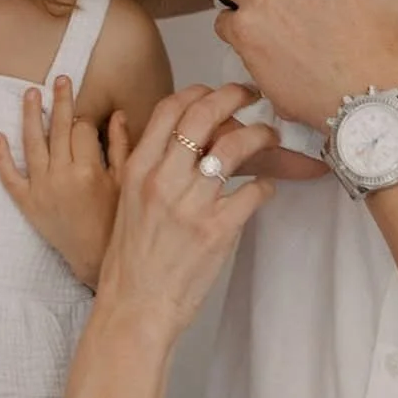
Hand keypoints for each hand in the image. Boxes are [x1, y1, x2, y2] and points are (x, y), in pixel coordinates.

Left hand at [0, 75, 128, 286]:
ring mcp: (41, 190)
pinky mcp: (26, 204)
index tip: (88, 113)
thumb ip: (121, 146)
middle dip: (60, 101)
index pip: (83, 129)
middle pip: (58, 129)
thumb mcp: (126, 182)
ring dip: (31, 116)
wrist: (95, 260)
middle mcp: (61, 177)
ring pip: (31, 144)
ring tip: (30, 93)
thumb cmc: (115, 222)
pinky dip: (1, 156)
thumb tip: (116, 114)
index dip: (87, 118)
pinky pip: (9, 176)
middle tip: (60, 79)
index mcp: (88, 171)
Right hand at [94, 83, 275, 335]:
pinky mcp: (218, 230)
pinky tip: (264, 189)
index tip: (214, 90)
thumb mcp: (128, 200)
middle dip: (233, 95)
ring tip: (269, 135)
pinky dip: (265, 185)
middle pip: (204, 115)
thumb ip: (153, 166)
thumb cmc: (131, 258)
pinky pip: (254, 191)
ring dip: (259, 134)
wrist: (135, 307)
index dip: (198, 90)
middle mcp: (163, 180)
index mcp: (139, 169)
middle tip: (250, 94)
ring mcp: (191, 205)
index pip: (170, 108)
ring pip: (235, 146)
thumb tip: (186, 138)